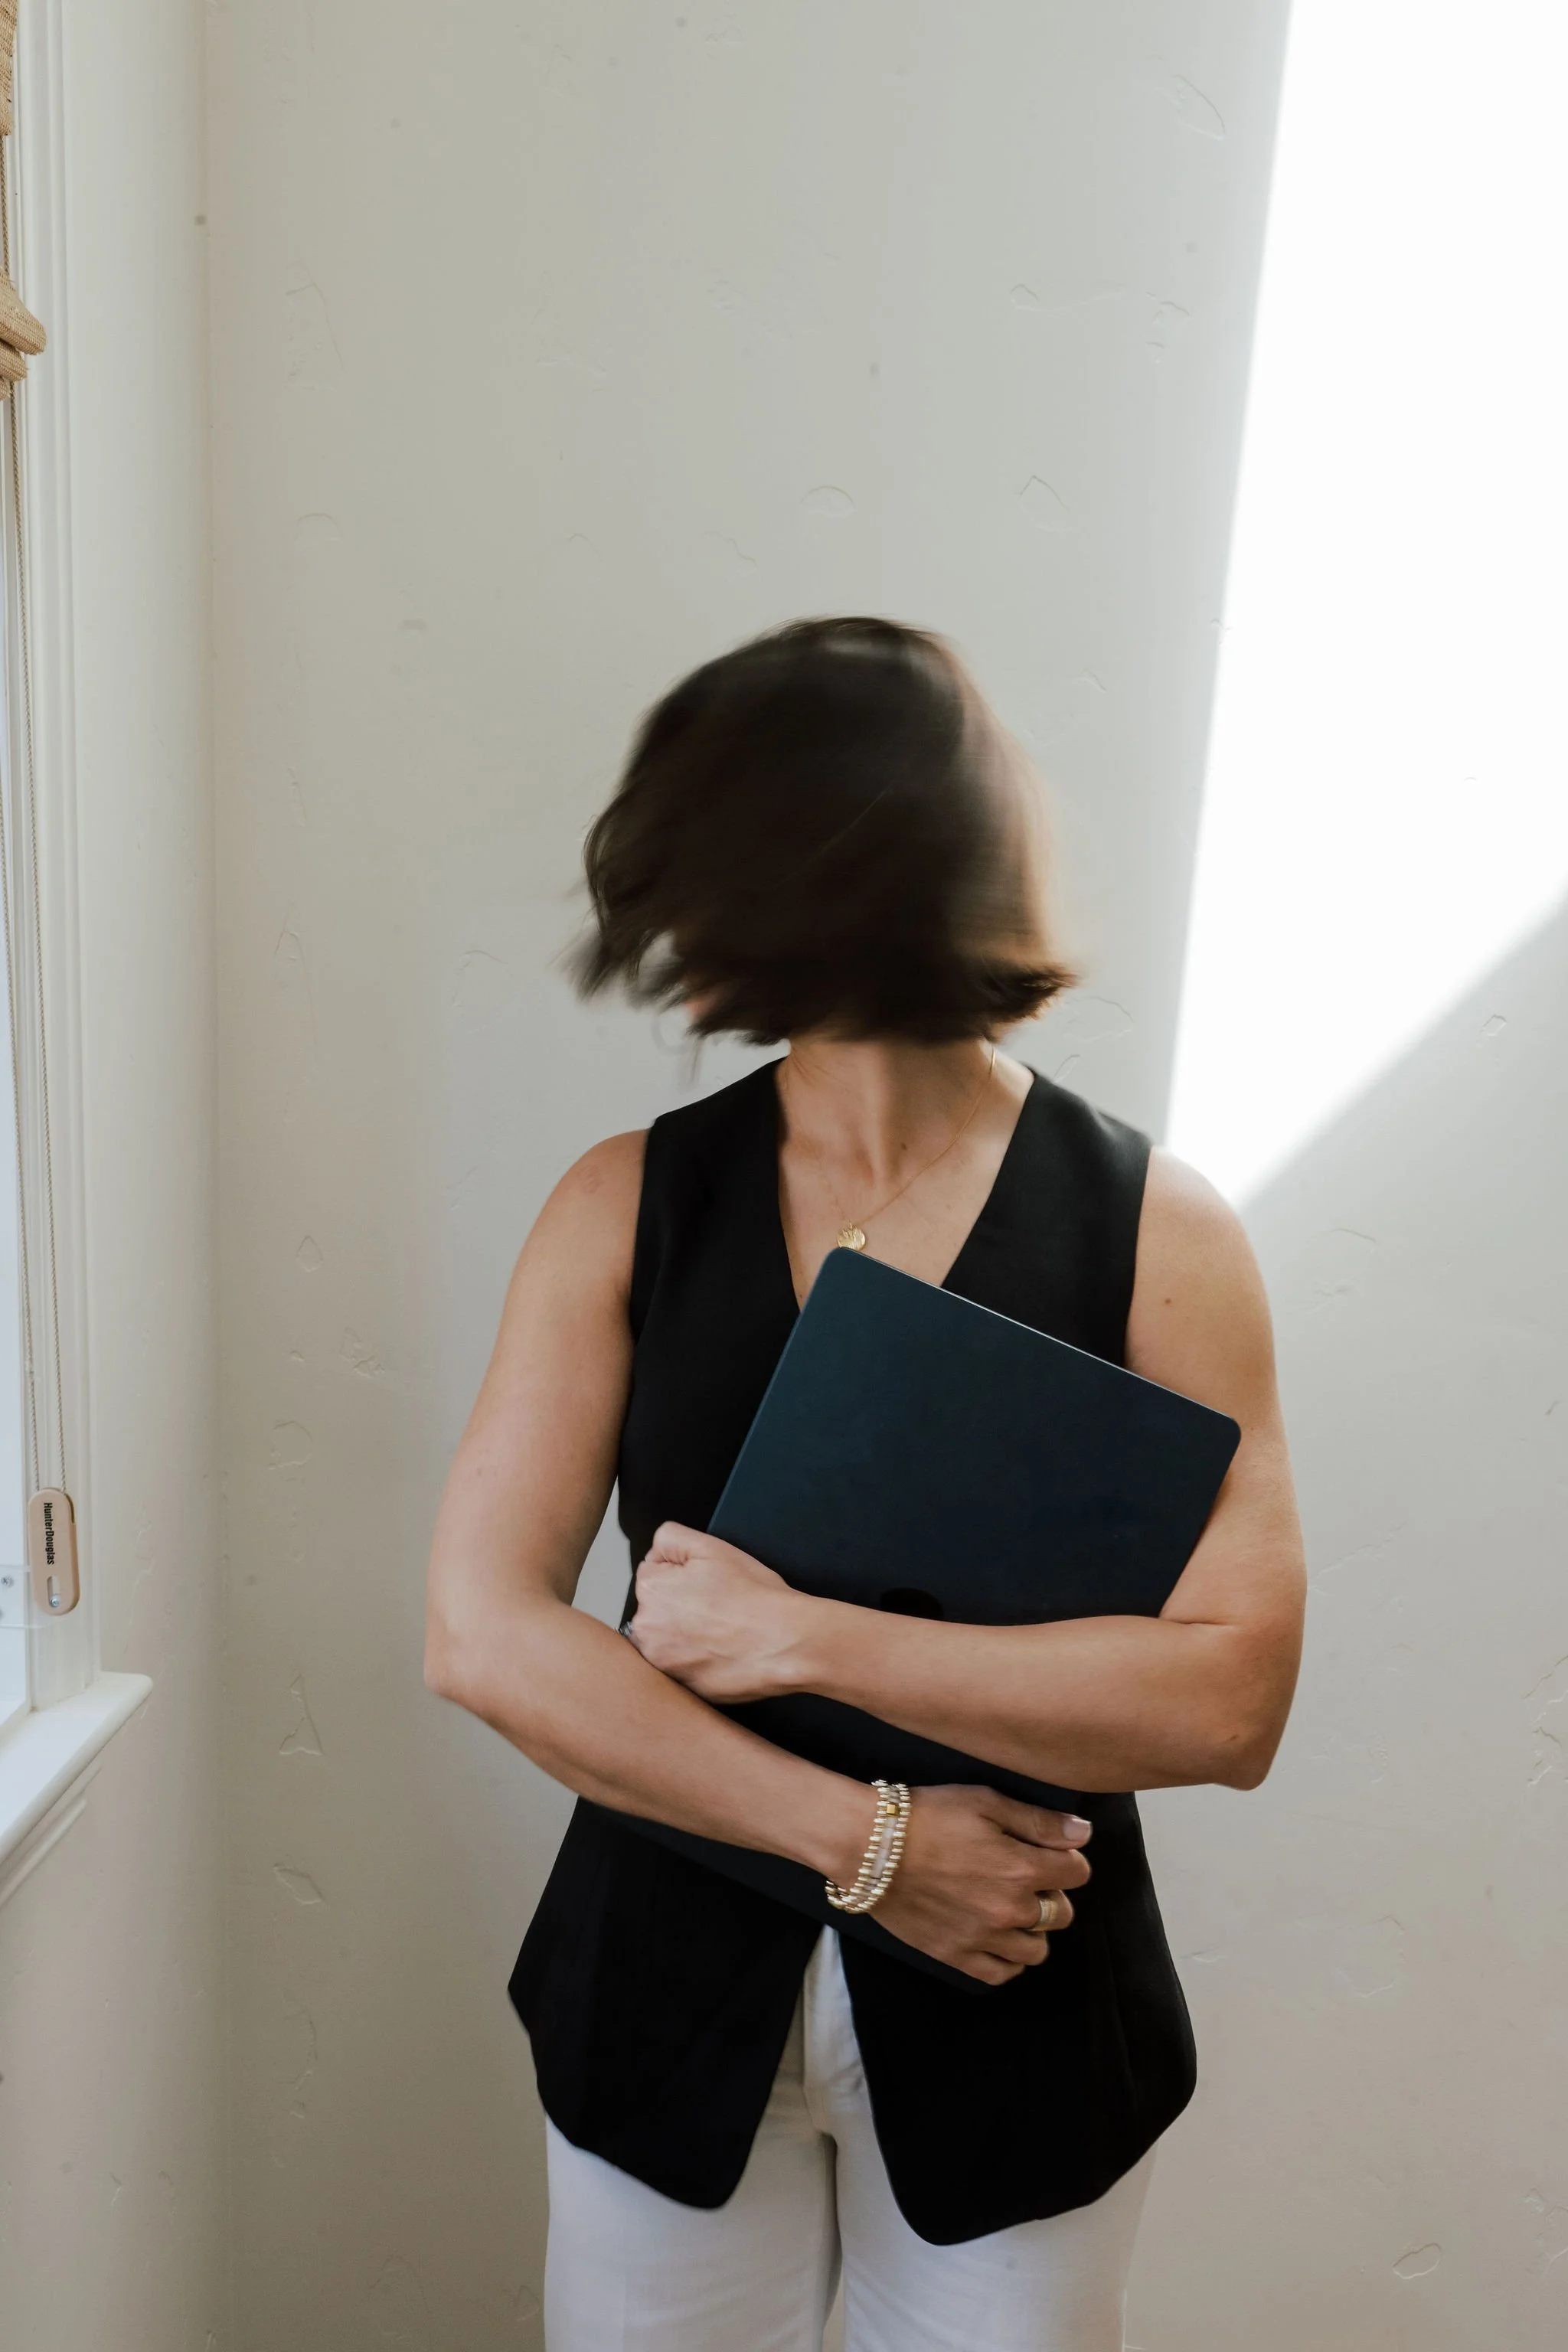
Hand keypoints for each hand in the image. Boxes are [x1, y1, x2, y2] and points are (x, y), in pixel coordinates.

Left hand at [625, 1522, 807, 1701]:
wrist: (785, 1643)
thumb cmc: (755, 1598)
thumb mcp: (711, 1547)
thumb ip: (670, 1538)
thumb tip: (655, 1551)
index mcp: (651, 1590)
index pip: (653, 1571)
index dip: (683, 1572)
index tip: (707, 1582)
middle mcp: (645, 1630)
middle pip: (656, 1607)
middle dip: (678, 1604)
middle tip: (717, 1606)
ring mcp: (662, 1662)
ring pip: (667, 1638)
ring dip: (683, 1634)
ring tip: (721, 1631)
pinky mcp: (681, 1687)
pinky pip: (683, 1666)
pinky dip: (697, 1660)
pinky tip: (722, 1652)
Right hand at [872, 1787, 1092, 1985]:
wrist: (869, 1846)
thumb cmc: (928, 1816)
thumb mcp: (985, 1802)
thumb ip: (1039, 1821)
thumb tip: (1083, 1834)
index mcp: (1022, 1869)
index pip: (1077, 1872)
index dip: (1067, 1858)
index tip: (1049, 1850)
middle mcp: (1009, 1910)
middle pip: (1061, 1914)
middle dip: (1052, 1893)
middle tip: (1025, 1876)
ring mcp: (983, 1938)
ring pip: (1036, 1949)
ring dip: (1032, 1928)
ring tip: (1009, 1907)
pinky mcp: (956, 1955)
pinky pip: (1001, 1973)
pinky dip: (1007, 1959)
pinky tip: (995, 1936)